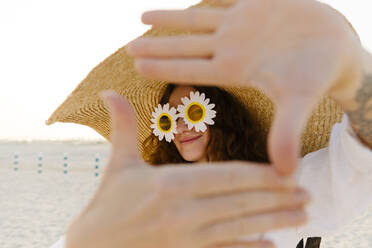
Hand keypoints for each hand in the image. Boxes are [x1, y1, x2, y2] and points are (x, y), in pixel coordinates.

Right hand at [65, 91, 309, 247]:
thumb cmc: (105, 205)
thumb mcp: (117, 165)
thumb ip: (122, 128)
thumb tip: (109, 91)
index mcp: (169, 185)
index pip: (226, 177)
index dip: (260, 175)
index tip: (287, 173)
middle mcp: (182, 213)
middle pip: (241, 203)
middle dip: (277, 199)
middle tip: (307, 195)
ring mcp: (186, 240)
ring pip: (240, 229)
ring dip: (274, 223)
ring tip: (301, 217)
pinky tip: (270, 245)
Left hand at [126, 0, 363, 175]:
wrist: (335, 48)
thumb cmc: (317, 75)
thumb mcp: (299, 101)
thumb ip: (287, 131)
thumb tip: (285, 173)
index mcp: (235, 70)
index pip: (190, 69)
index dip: (163, 66)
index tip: (135, 64)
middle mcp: (231, 49)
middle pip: (184, 48)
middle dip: (156, 47)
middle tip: (127, 47)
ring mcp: (239, 28)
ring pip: (195, 23)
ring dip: (169, 21)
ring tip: (140, 18)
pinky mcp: (251, 7)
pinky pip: (218, 1)